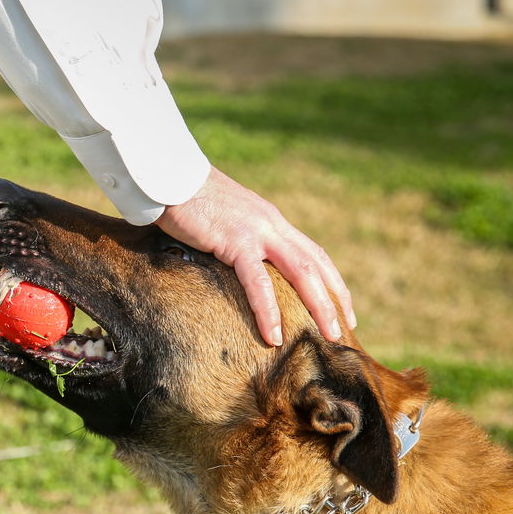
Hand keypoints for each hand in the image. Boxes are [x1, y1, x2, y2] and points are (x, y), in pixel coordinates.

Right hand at [155, 166, 353, 346]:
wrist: (168, 177)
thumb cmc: (185, 199)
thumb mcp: (221, 220)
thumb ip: (234, 238)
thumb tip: (230, 263)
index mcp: (270, 220)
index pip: (311, 253)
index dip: (330, 281)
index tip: (340, 308)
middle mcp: (271, 225)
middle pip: (315, 264)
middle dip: (334, 299)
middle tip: (344, 332)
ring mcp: (257, 232)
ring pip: (301, 272)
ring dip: (319, 306)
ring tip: (328, 336)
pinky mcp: (236, 241)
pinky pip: (258, 282)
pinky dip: (268, 311)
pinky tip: (274, 335)